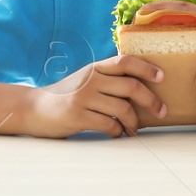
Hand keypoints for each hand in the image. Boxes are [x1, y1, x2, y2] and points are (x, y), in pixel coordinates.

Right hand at [22, 54, 165, 137]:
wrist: (32, 109)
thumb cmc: (67, 95)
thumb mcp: (86, 78)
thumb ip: (108, 77)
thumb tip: (144, 83)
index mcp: (95, 68)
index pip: (125, 62)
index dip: (147, 68)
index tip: (163, 77)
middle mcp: (90, 80)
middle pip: (131, 87)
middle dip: (151, 101)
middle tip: (161, 111)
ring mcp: (83, 98)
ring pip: (123, 109)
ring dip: (134, 122)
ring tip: (134, 129)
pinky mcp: (77, 116)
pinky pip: (109, 124)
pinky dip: (118, 131)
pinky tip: (117, 133)